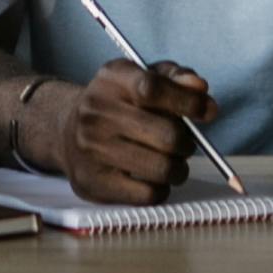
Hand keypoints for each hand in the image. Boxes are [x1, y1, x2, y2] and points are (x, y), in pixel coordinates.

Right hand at [35, 58, 211, 206]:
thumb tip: (201, 89)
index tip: (208, 111)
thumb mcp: (142, 77)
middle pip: (167, 135)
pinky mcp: (92, 182)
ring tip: (171, 161)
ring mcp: (91, 149)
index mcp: (111, 79)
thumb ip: (175, 78)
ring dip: (178, 168)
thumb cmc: (117, 103)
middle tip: (184, 143)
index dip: (187, 102)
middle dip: (187, 143)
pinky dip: (161, 188)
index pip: (152, 88)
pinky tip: (152, 177)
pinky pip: (148, 194)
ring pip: (162, 169)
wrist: (65, 130)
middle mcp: (96, 112)